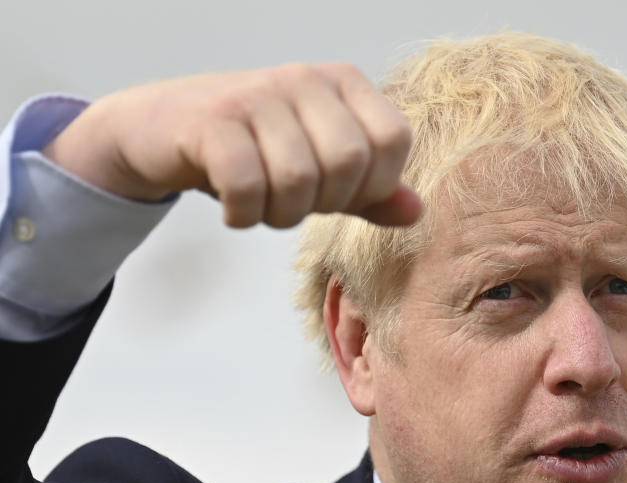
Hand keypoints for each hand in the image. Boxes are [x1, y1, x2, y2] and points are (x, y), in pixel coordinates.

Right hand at [43, 63, 420, 227]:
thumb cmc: (254, 148)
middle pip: (348, 163)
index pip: (393, 141)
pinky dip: (242, 214)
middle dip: (323, 203)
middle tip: (293, 200)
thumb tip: (415, 210)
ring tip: (261, 203)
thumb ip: (370, 191)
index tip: (338, 192)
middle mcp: (304, 78)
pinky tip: (234, 208)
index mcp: (343, 83)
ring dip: (278, 214)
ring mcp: (256, 95)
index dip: (372, 185)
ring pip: (297, 180)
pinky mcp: (212, 120)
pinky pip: (246, 185)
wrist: (164, 128)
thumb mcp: (322, 168)